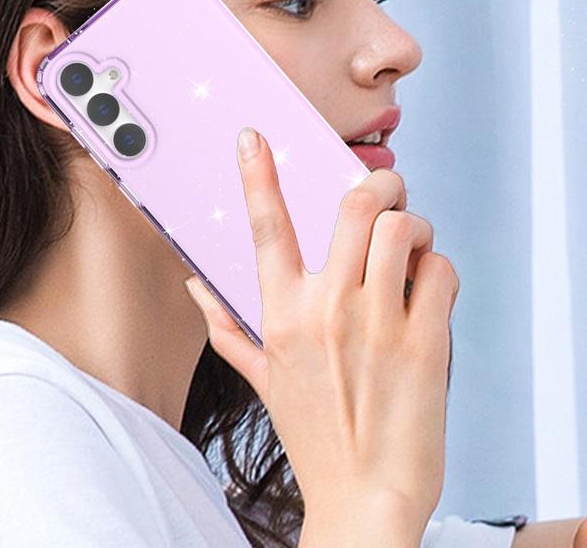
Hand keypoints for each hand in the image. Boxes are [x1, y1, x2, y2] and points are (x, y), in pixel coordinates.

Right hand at [184, 126, 457, 542]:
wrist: (366, 496)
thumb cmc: (314, 435)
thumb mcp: (262, 378)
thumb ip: (226, 326)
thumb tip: (196, 285)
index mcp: (283, 314)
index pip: (266, 227)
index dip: (256, 175)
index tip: (253, 139)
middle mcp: (328, 309)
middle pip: (356, 206)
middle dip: (377, 184)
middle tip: (382, 192)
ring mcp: (379, 322)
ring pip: (403, 227)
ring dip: (412, 225)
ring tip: (408, 246)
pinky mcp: (426, 340)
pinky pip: (441, 269)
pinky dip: (438, 268)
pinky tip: (425, 289)